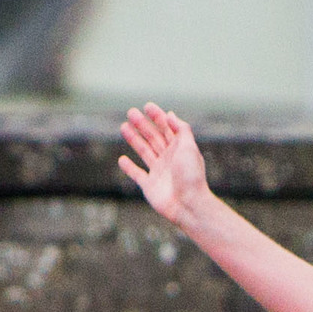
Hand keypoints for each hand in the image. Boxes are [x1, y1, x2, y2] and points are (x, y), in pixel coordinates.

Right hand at [117, 102, 211, 227]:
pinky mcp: (150, 186)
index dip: (158, 117)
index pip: (167, 129)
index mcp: (179, 150)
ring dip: (134, 139)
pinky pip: (137, 174)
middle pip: (153, 138)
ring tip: (123, 127)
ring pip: (144, 152)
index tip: (147, 106)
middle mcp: (169, 159)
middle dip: (142, 125)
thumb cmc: (191, 176)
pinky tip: (122, 159)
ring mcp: (159, 172)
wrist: (189, 205)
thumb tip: (170, 114)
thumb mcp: (189, 148)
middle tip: (131, 112)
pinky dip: (129, 167)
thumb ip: (181, 129)